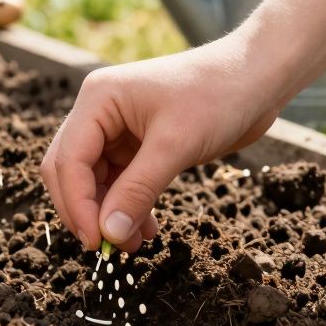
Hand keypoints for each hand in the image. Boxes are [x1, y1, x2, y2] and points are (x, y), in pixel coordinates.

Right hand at [40, 40, 279, 253]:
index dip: (77, 204)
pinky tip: (145, 229)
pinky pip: (120, 182)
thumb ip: (138, 190)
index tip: (97, 241)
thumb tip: (109, 234)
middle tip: (108, 248)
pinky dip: (127, 206)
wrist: (257, 77)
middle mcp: (99, 113)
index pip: (68, 160)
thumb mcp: (175, 145)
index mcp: (98, 100)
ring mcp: (117, 129)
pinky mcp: (139, 145)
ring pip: (94, 182)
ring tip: (133, 244)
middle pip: (70, 171)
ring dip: (109, 214)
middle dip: (87, 211)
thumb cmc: (217, 94)